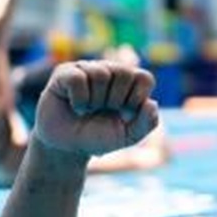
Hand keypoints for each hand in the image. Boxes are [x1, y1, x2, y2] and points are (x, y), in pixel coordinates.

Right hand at [35, 61, 158, 157]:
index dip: (137, 98)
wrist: (67, 147)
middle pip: (124, 73)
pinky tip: (76, 107)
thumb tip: (152, 103)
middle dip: (116, 100)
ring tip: (88, 110)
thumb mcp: (127, 136)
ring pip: (101, 74)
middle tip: (103, 111)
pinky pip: (78, 78)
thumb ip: (146, 123)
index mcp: (128, 83)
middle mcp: (109, 71)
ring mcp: (86, 69)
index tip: (125, 115)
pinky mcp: (65, 73)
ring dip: (95, 101)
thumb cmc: (98, 137)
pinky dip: (79, 99)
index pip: (144, 78)